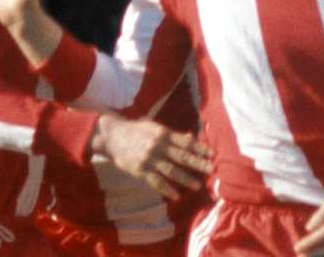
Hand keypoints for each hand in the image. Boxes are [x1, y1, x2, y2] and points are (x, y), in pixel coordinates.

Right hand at [91, 114, 211, 200]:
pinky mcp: (140, 170)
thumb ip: (172, 135)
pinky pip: (156, 181)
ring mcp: (149, 158)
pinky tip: (176, 195)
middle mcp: (157, 146)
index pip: (185, 142)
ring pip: (171, 171)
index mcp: (162, 133)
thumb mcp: (154, 127)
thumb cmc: (136, 130)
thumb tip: (191, 138)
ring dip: (185, 179)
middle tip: (211, 170)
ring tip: (197, 185)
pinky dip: (166, 189)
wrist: (112, 136)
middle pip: (182, 157)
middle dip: (198, 164)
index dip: (199, 149)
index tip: (212, 155)